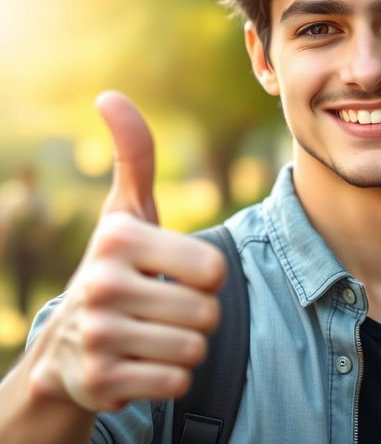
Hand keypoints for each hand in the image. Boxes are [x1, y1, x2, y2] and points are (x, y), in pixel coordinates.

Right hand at [31, 91, 225, 412]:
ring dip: (184, 344)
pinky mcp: (96, 383)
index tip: (173, 272)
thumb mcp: (127, 211)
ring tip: (151, 332)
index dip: (205, 275)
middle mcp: (101, 285)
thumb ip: (134, 155)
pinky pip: (176, 381)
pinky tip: (141, 362)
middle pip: (207, 312)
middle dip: (197, 313)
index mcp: (118, 238)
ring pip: (194, 349)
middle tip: (162, 307)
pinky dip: (169, 376)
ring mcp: (96, 337)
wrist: (68, 344)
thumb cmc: (118, 265)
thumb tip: (109, 95)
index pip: (214, 269)